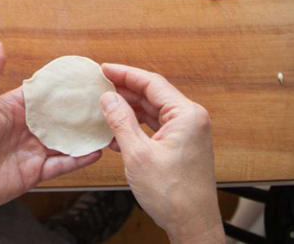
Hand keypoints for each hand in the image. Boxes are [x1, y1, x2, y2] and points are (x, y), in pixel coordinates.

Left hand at [0, 41, 101, 217]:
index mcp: (13, 108)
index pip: (44, 93)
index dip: (64, 85)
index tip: (87, 75)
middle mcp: (26, 128)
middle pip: (61, 116)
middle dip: (82, 109)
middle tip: (109, 101)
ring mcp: (32, 151)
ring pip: (66, 141)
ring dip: (85, 134)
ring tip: (109, 125)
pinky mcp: (33, 173)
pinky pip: (61, 166)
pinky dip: (78, 160)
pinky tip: (95, 152)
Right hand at [99, 64, 224, 243]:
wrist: (192, 224)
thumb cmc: (173, 194)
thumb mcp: (138, 155)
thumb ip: (121, 122)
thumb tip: (108, 98)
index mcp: (186, 115)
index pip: (152, 83)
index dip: (125, 74)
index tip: (104, 69)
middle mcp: (191, 119)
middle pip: (153, 95)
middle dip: (126, 91)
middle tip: (100, 87)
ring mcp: (188, 132)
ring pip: (154, 111)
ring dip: (130, 111)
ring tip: (105, 109)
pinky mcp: (182, 145)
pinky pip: (157, 127)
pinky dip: (137, 127)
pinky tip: (117, 133)